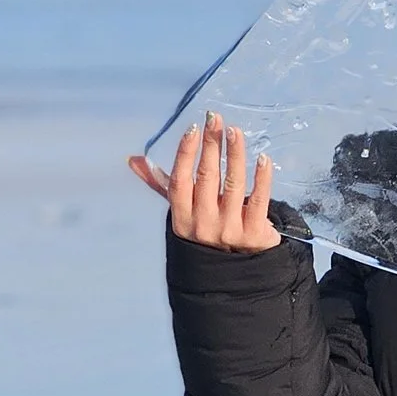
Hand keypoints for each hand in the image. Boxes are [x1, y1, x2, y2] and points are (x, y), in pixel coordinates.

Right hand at [124, 112, 281, 253]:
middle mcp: (203, 225)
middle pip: (207, 178)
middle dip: (211, 145)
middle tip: (216, 119)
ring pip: (233, 184)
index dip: (185, 153)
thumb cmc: (204, 234)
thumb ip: (161, 185)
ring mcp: (230, 230)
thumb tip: (134, 160)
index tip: (194, 129)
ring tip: (235, 132)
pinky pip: (259, 200)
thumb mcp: (182, 213)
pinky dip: (262, 178)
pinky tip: (263, 158)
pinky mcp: (255, 234)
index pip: (180, 181)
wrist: (233, 277)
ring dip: (234, 154)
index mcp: (182, 219)